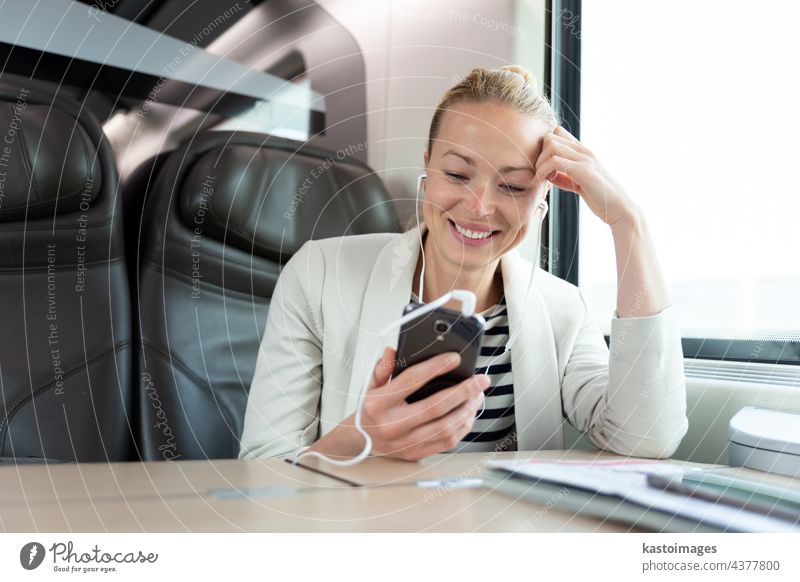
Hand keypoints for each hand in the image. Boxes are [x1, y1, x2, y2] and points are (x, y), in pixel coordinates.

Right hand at [361, 347, 487, 460]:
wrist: (362, 441)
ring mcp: (405, 442)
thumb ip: (382, 368)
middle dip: (463, 391)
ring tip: (478, 395)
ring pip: (445, 426)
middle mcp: (392, 424)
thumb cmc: (371, 410)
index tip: (455, 358)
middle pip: (436, 407)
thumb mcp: (370, 386)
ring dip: (467, 409)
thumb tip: (392, 351)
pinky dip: (462, 426)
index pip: (412, 380)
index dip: (436, 367)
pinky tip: (469, 413)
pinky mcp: (416, 454)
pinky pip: (446, 441)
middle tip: (480, 380)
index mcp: (380, 403)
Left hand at [535, 126, 637, 226]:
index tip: (543, 165)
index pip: (558, 133)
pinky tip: (542, 181)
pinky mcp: (582, 170)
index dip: (544, 147)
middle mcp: (584, 151)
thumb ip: (565, 177)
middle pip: (550, 136)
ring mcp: (584, 159)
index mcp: (583, 152)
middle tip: (540, 173)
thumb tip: (549, 175)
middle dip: (539, 154)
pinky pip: (554, 161)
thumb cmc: (600, 198)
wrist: (618, 208)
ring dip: (540, 162)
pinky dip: (542, 170)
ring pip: (551, 145)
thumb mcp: (578, 183)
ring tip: (540, 178)